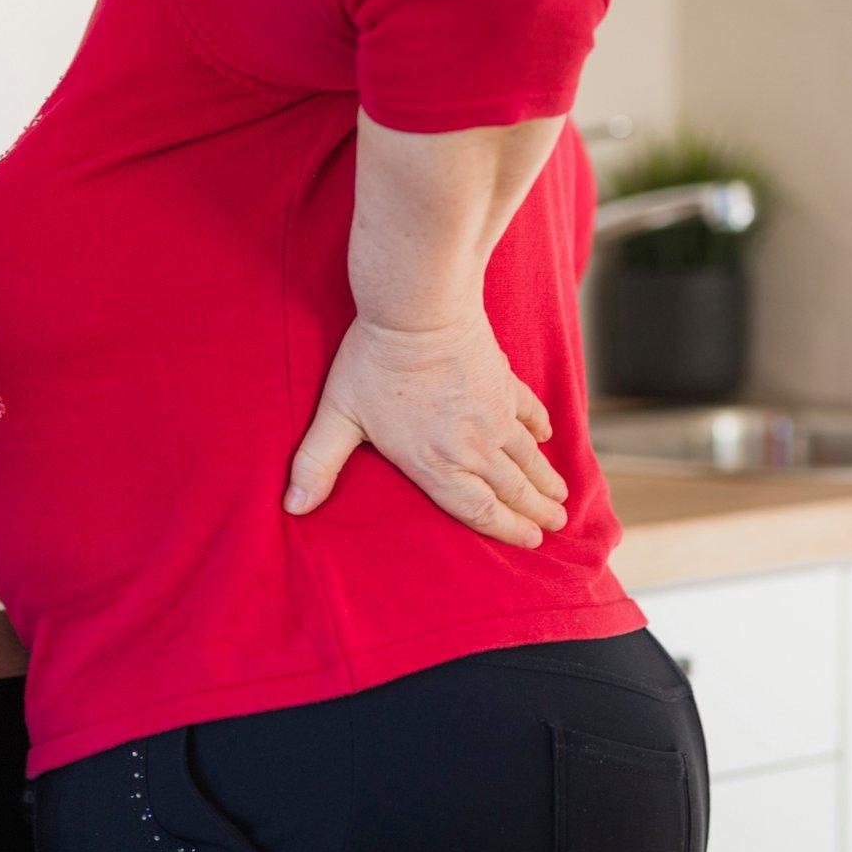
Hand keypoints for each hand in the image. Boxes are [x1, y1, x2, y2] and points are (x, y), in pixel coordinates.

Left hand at [282, 307, 569, 547]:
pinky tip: (546, 438)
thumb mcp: (338, 416)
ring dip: (545, 480)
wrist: (419, 309)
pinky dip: (540, 428)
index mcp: (436, 464)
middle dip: (535, 512)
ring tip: (560, 498)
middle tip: (555, 525)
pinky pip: (530, 412)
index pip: (478, 509)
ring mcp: (495, 414)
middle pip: (511, 489)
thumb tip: (290, 507)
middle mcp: (474, 447)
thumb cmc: (374, 362)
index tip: (530, 542)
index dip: (506, 529)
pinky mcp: (504, 382)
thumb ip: (317, 464)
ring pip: (528, 457)